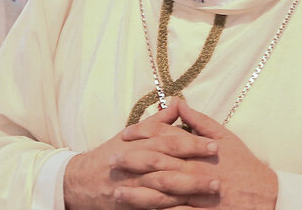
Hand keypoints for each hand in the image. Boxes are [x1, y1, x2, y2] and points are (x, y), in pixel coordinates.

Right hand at [63, 103, 218, 209]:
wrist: (81, 181)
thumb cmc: (111, 154)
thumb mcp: (133, 134)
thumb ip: (158, 122)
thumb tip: (178, 102)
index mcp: (140, 143)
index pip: (170, 142)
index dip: (193, 144)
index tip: (216, 145)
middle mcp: (136, 162)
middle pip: (168, 164)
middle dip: (195, 169)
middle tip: (220, 173)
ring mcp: (133, 185)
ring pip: (163, 187)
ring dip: (188, 189)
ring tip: (210, 191)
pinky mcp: (130, 203)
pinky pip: (152, 205)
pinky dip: (170, 207)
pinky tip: (188, 207)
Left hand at [118, 100, 276, 209]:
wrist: (265, 196)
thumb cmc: (244, 165)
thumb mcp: (225, 137)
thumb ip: (199, 121)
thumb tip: (179, 102)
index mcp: (198, 150)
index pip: (165, 138)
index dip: (142, 135)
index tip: (124, 136)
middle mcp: (194, 170)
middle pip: (158, 164)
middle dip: (132, 163)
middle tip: (111, 162)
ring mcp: (195, 194)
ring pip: (161, 192)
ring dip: (137, 193)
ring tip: (116, 193)